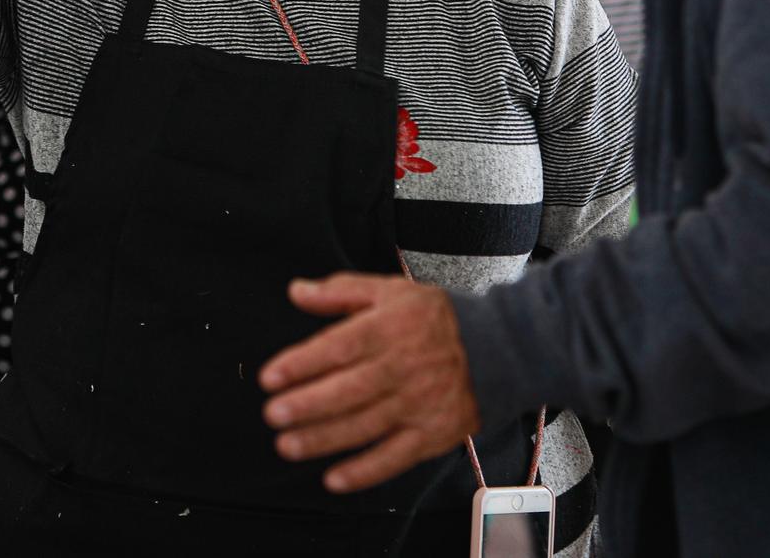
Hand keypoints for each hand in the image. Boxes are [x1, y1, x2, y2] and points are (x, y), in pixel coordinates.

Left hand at [258, 273, 479, 492]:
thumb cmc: (436, 318)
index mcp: (388, 329)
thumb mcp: (389, 291)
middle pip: (348, 389)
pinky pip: (395, 457)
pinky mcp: (431, 434)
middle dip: (307, 404)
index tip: (271, 377)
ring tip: (288, 445)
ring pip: (365, 425)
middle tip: (273, 414)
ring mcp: (417, 404)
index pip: (338, 347)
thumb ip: (340, 291)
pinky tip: (334, 479)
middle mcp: (402, 368)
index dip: (302, 363)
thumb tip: (296, 291)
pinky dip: (364, 471)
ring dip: (324, 439)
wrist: (499, 348)